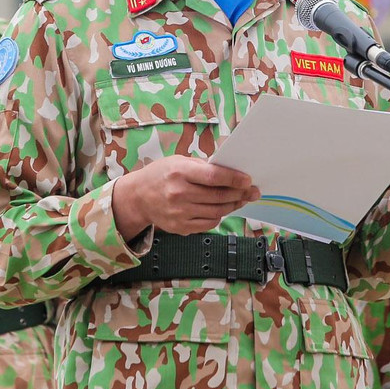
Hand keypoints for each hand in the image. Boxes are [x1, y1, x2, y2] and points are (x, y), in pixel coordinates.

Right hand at [112, 156, 258, 240]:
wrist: (137, 198)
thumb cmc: (161, 175)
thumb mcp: (178, 161)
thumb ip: (202, 166)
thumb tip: (231, 171)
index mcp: (179, 172)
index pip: (213, 177)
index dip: (234, 179)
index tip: (247, 179)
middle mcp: (179, 194)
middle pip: (218, 196)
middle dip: (239, 193)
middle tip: (252, 191)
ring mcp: (179, 213)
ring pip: (217, 212)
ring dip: (233, 205)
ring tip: (241, 199)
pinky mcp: (180, 227)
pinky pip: (209, 223)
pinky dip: (219, 216)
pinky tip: (223, 208)